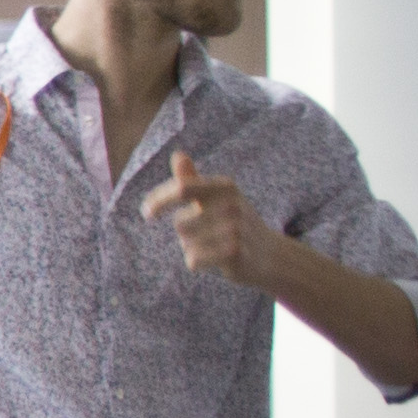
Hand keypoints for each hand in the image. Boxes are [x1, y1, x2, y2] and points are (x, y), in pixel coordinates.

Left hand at [149, 153, 266, 287]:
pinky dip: (197, 263)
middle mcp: (232, 205)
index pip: (182, 188)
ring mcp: (235, 228)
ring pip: (186, 243)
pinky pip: (193, 259)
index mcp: (225, 187)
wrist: (270, 256)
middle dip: (186, 233)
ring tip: (215, 246)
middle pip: (180, 223)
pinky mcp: (234, 252)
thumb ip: (193, 180)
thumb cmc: (236, 223)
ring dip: (192, 248)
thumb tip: (177, 154)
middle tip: (209, 236)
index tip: (146, 213)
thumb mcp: (218, 198)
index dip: (159, 200)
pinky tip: (216, 260)